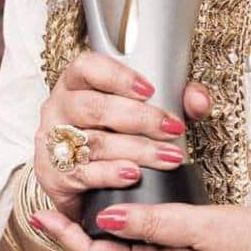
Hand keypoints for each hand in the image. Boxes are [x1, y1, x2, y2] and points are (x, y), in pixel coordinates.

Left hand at [27, 200, 250, 250]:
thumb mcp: (201, 225)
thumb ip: (152, 222)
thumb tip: (106, 218)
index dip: (66, 235)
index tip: (40, 214)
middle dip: (77, 238)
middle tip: (54, 209)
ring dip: (100, 242)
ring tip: (80, 214)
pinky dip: (125, 245)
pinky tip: (125, 225)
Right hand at [34, 50, 211, 219]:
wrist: (82, 183)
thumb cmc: (113, 137)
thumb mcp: (144, 113)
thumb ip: (175, 101)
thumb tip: (198, 100)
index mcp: (76, 83)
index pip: (87, 67)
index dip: (118, 76)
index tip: (149, 89)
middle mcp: (59, 108)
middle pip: (94, 107)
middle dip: (139, 118)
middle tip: (171, 129)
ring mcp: (53, 142)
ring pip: (94, 141)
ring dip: (136, 149)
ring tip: (167, 157)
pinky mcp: (54, 175)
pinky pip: (84, 172)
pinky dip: (111, 173)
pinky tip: (133, 174)